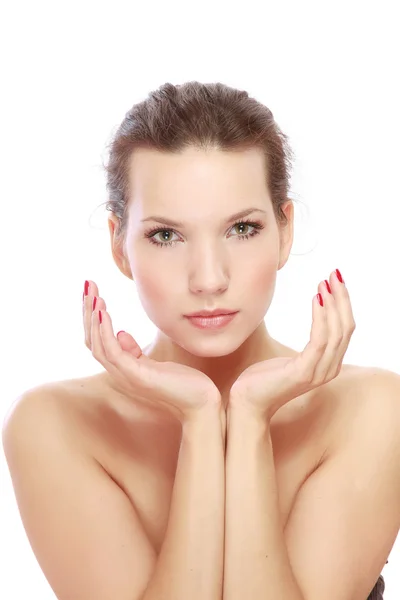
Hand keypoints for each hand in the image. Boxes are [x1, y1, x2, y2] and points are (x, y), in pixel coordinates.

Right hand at [82, 280, 221, 422]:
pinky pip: (113, 352)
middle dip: (88, 312)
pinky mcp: (138, 377)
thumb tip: (121, 334)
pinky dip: (105, 331)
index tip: (93, 293)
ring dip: (93, 319)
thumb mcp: (156, 363)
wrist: (202, 402)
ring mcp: (127, 376)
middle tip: (88, 286)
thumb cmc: (183, 382)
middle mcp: (120, 374)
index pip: (97, 342)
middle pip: (92, 341)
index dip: (92, 318)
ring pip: (98, 346)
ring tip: (94, 296)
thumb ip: (135, 352)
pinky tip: (104, 312)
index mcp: (123, 369)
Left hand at [229, 271, 355, 420]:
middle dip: (342, 299)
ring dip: (332, 303)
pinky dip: (320, 316)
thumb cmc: (263, 379)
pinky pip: (319, 339)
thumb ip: (307, 346)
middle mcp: (329, 369)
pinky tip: (315, 299)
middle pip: (346, 328)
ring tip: (323, 283)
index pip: (345, 330)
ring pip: (336, 332)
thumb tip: (310, 324)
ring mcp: (318, 372)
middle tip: (334, 275)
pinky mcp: (304, 371)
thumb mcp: (289, 359)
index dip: (343, 304)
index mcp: (328, 365)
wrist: (246, 403)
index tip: (334, 281)